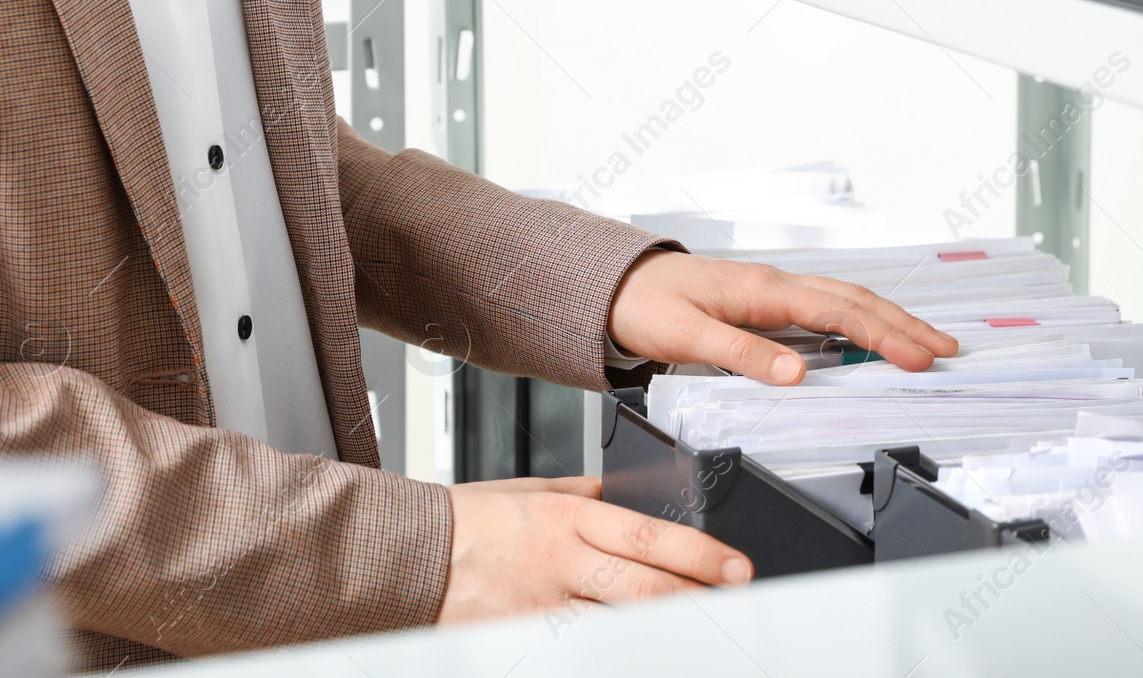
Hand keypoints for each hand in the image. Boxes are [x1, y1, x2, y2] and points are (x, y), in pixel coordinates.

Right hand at [438, 476, 752, 623]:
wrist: (405, 555)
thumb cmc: (466, 521)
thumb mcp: (531, 491)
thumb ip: (584, 495)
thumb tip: (631, 495)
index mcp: (566, 518)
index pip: (649, 536)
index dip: (700, 554)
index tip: (737, 566)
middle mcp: (559, 563)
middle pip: (643, 589)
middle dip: (697, 600)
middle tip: (738, 605)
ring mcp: (541, 608)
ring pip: (617, 627)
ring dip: (662, 633)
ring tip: (700, 635)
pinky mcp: (522, 639)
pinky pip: (580, 651)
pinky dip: (610, 652)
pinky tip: (635, 651)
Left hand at [608, 251, 957, 384]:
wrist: (614, 286)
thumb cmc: (646, 307)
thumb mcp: (687, 338)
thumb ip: (742, 355)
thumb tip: (797, 374)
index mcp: (764, 291)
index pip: (839, 312)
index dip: (884, 336)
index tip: (919, 358)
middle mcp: (775, 284)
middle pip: (855, 300)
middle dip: (904, 325)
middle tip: (947, 350)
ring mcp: (772, 290)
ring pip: (844, 299)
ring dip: (887, 320)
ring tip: (925, 342)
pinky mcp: (764, 300)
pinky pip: (824, 306)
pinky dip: (858, 319)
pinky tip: (869, 335)